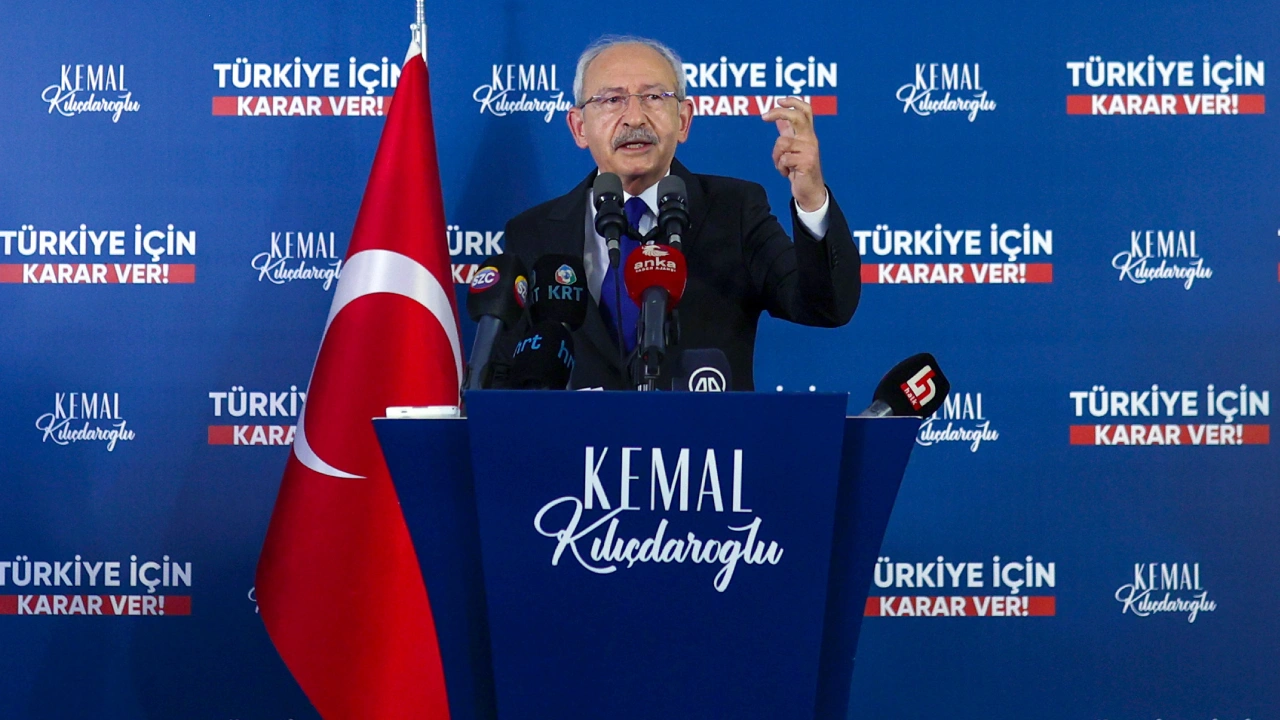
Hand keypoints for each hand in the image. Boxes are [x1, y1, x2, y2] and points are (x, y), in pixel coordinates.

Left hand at [762, 97, 826, 211]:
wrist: (809, 191)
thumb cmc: (800, 169)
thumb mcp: (793, 149)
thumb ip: (788, 133)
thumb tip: (779, 118)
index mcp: (807, 134)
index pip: (806, 111)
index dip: (794, 102)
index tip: (779, 100)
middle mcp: (811, 139)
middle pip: (797, 117)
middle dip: (780, 112)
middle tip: (764, 116)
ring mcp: (810, 151)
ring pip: (782, 143)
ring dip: (776, 157)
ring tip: (783, 166)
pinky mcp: (807, 163)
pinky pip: (784, 159)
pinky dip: (781, 168)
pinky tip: (788, 173)